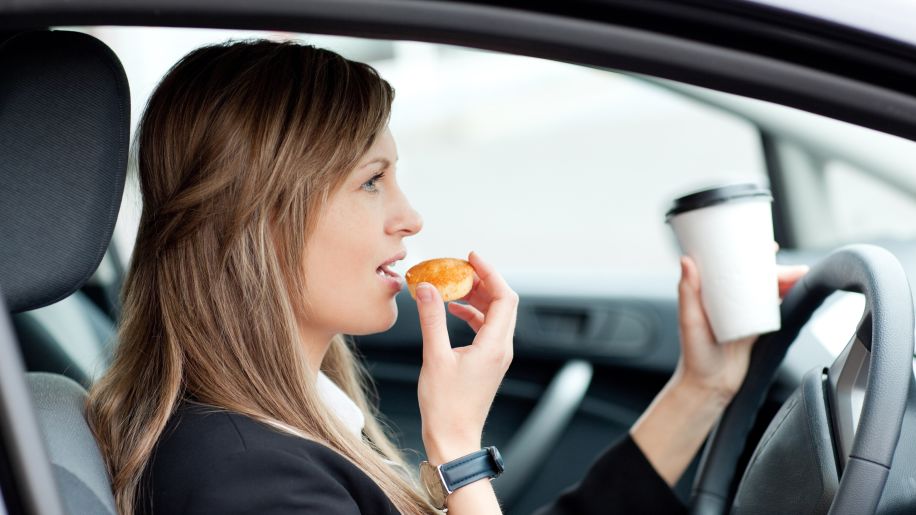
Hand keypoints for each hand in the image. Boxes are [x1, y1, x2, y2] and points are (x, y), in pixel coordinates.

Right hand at [415, 251, 517, 463]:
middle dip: (482, 281)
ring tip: (452, 286)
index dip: (490, 273)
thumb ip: (431, 319)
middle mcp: (501, 348)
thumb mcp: (434, 357)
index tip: (471, 258)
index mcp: (494, 345)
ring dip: (476, 297)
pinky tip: (452, 311)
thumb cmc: (445, 406)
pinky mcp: (488, 363)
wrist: (453, 439)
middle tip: (458, 269)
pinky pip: (486, 329)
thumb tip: (426, 289)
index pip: (504, 297)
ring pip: (494, 315)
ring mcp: (496, 356)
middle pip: (502, 303)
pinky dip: (472, 314)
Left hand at [675, 255, 808, 401]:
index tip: (766, 245)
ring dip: (783, 282)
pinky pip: (772, 309)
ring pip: (765, 291)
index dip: (748, 253)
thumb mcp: (689, 320)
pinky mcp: (754, 328)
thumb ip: (688, 292)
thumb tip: (686, 260)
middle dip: (776, 270)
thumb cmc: (694, 355)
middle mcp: (726, 300)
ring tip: (801, 277)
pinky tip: (796, 292)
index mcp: (709, 293)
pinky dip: (784, 298)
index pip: (729, 266)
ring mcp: (742, 314)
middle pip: (754, 277)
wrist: (710, 387)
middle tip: (794, 270)